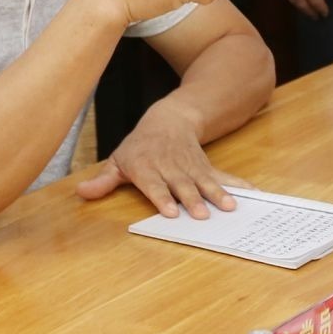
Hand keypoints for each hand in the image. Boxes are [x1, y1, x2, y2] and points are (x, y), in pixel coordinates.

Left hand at [75, 98, 249, 218]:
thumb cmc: (140, 146)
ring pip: (204, 181)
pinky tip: (251, 195)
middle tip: (201, 214)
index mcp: (147, 168)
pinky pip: (222, 177)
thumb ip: (104, 180)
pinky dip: (237, 186)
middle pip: (182, 185)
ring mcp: (191, 167)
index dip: (162, 198)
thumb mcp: (118, 159)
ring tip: (229, 207)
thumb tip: (81, 192)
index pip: (155, 185)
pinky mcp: (205, 167)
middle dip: (192, 199)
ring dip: (217, 194)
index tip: (171, 212)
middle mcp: (171, 167)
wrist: (170, 119)